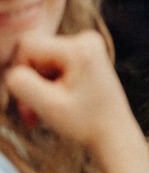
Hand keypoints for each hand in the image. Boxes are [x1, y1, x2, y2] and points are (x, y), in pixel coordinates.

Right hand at [2, 30, 143, 157]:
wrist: (114, 133)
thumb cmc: (85, 123)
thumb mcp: (48, 105)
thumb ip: (22, 83)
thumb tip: (11, 70)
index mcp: (80, 48)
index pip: (27, 46)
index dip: (20, 72)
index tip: (30, 99)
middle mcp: (87, 39)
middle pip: (34, 54)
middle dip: (30, 84)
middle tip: (33, 112)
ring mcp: (87, 46)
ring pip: (40, 61)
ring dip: (37, 87)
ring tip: (44, 111)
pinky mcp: (85, 55)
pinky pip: (51, 64)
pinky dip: (48, 85)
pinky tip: (54, 103)